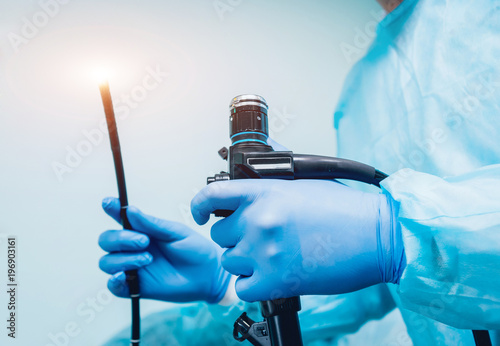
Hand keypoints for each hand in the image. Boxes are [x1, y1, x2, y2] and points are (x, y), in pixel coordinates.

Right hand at [98, 197, 230, 303]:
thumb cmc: (195, 250)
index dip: (111, 209)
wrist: (210, 274)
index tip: (109, 203)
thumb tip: (130, 210)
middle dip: (120, 239)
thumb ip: (152, 224)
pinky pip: (114, 287)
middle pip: (106, 240)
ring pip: (107, 262)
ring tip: (148, 258)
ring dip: (123, 259)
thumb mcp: (176, 232)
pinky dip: (113, 281)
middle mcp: (133, 248)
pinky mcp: (136, 287)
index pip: (119, 217)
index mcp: (142, 230)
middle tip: (144, 241)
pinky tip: (123, 276)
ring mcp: (133, 267)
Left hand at [191, 179, 404, 301]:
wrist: (376, 236)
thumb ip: (275, 167)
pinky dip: (252, 285)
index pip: (210, 196)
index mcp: (264, 191)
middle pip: (220, 234)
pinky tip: (271, 276)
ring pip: (229, 261)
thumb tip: (263, 148)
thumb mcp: (306, 178)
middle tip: (260, 238)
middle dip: (235, 236)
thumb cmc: (345, 208)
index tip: (198, 214)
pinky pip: (242, 288)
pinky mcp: (275, 282)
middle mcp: (258, 220)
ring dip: (245, 261)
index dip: (197, 206)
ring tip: (272, 257)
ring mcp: (264, 252)